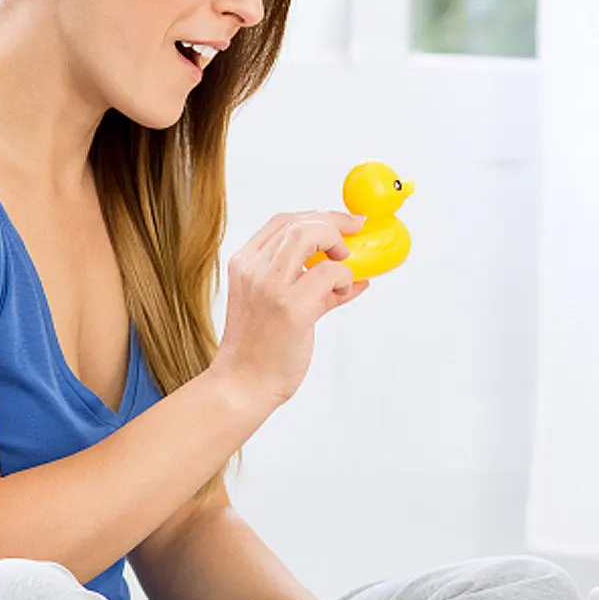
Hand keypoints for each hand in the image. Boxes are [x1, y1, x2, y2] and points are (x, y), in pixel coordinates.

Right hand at [210, 211, 367, 407]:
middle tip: (356, 233)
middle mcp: (253, 269)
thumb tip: (352, 276)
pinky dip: (344, 278)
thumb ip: (312, 285)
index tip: (342, 221)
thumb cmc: (259, 350)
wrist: (243, 385)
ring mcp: (270, 287)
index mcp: (244, 264)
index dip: (317, 215)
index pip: (282, 222)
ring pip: (311, 236)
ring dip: (339, 245)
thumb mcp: (276, 305)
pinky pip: (329, 273)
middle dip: (335, 222)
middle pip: (299, 222)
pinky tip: (342, 294)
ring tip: (346, 266)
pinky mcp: (290, 308)